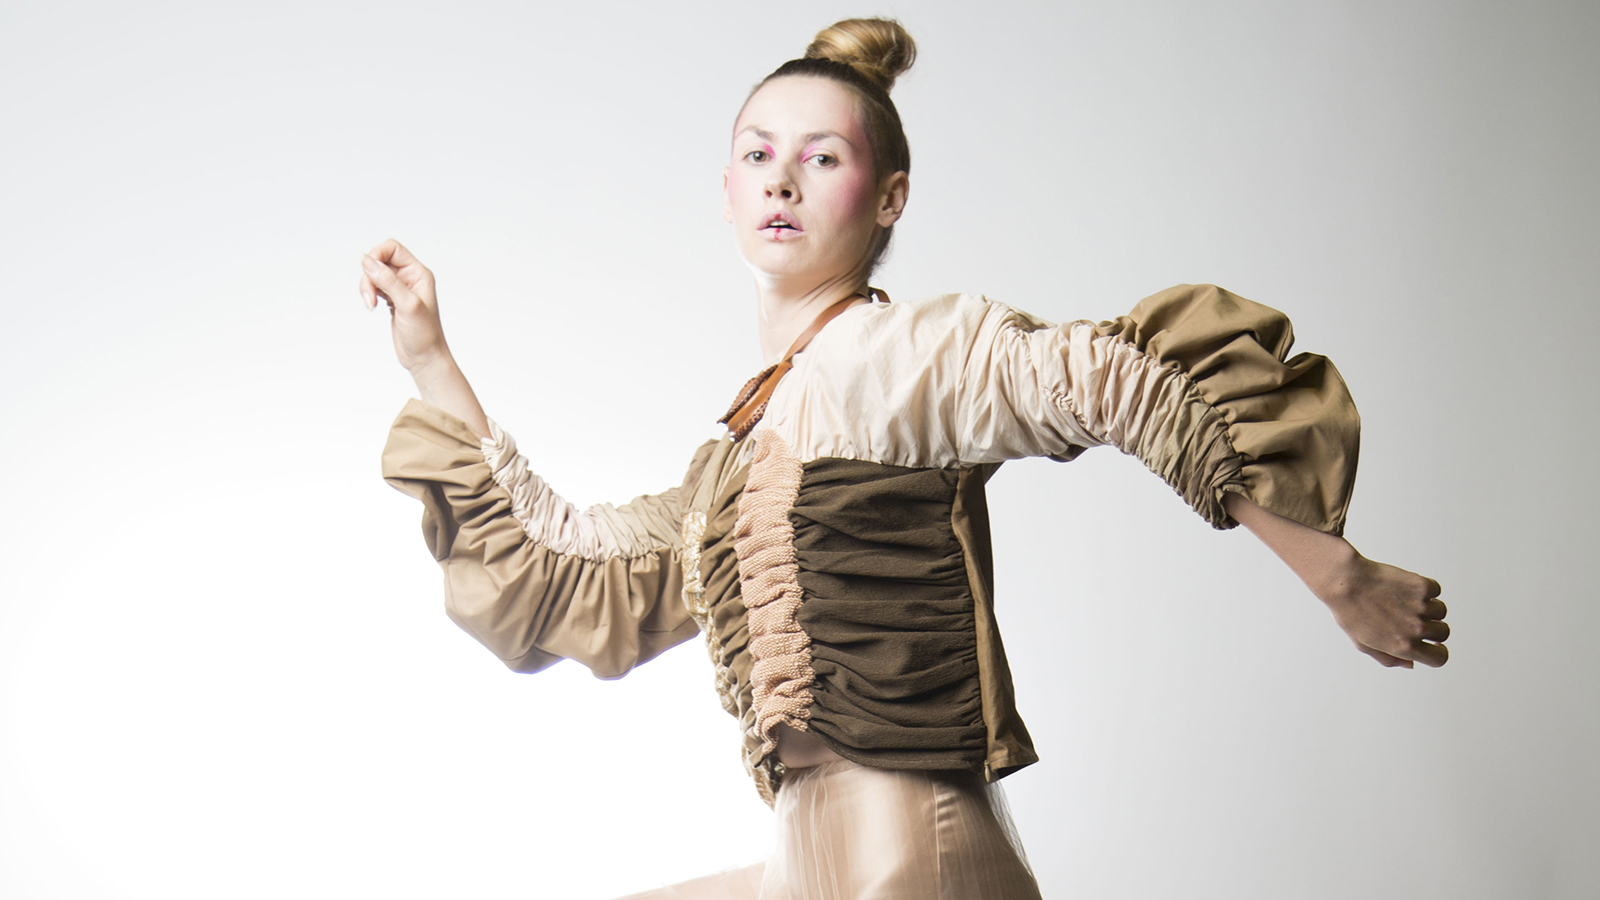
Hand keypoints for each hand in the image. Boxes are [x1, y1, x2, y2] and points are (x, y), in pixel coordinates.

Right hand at [358, 238, 448, 373]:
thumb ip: (388, 281)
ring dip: (367, 286)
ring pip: (375, 274)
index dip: (376, 255)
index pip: (392, 248)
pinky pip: (375, 286)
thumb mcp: (407, 305)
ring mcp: (401, 289)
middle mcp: (410, 278)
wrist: (425, 358)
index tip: (369, 273)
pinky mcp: (392, 300)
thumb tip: (368, 261)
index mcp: (419, 273)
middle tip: (369, 297)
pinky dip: (369, 293)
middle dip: (369, 276)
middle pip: (380, 261)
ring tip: (370, 305)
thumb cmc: (424, 335)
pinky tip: (372, 306)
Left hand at [1315, 555, 1448, 668]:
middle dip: (1431, 628)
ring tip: (1403, 601)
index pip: (1440, 658)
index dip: (1438, 652)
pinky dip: (1426, 589)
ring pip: (1440, 611)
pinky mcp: (1422, 586)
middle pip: (1443, 633)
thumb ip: (1390, 659)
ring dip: (1428, 607)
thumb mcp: (1364, 645)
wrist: (1346, 582)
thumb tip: (1412, 664)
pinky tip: (1405, 588)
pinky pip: (1435, 591)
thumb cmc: (1350, 612)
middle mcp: (1416, 629)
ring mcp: (1421, 606)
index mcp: (1404, 647)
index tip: (1433, 645)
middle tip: (1411, 618)